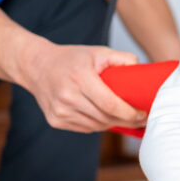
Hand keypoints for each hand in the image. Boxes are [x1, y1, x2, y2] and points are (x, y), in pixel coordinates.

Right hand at [23, 43, 146, 131]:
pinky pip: (85, 128)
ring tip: (125, 117)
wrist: (36, 66)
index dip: (130, 114)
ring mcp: (59, 112)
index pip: (110, 105)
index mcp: (80, 79)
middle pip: (105, 118)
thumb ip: (122, 59)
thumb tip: (140, 70)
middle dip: (127, 121)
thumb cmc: (70, 59)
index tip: (143, 115)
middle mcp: (67, 97)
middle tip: (141, 119)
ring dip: (113, 124)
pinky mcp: (55, 121)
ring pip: (96, 126)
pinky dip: (98, 124)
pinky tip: (105, 117)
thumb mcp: (98, 52)